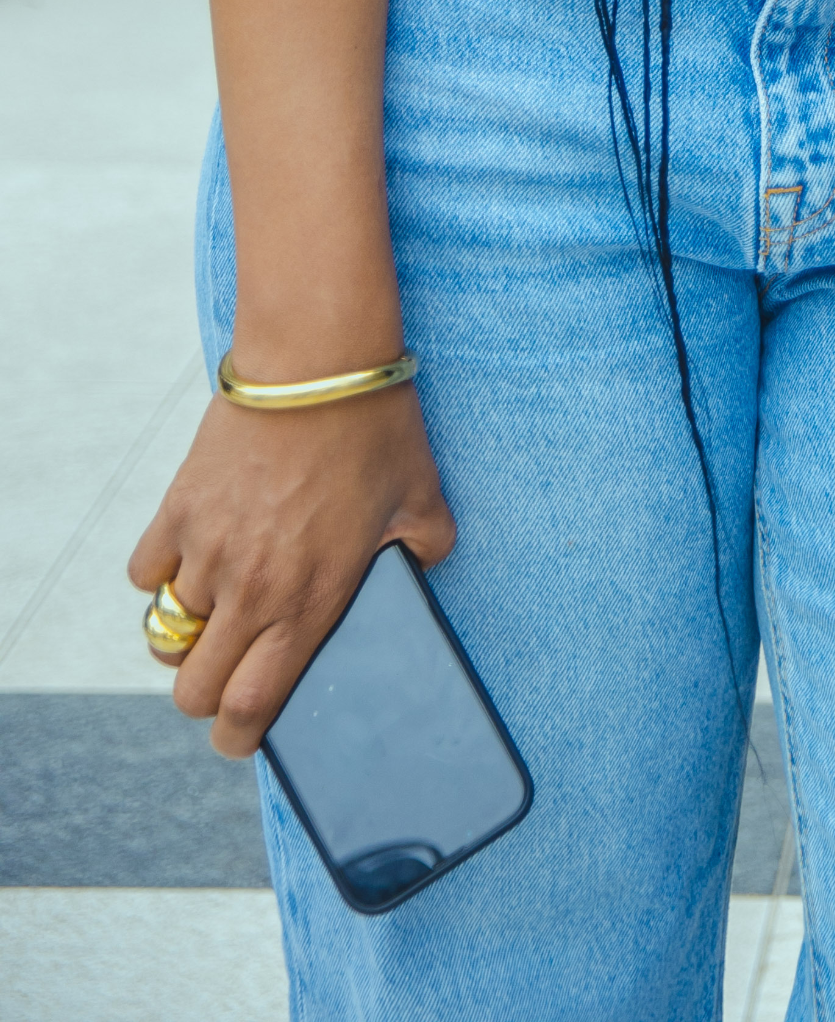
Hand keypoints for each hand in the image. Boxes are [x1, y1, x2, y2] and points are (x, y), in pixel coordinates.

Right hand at [128, 386, 453, 757]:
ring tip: (220, 605)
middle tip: (229, 670)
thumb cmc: (376, 428)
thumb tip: (418, 578)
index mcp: (308, 602)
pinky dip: (162, 576)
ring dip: (190, 630)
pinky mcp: (177, 510)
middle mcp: (250, 590)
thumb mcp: (423, 499)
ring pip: (168, 633)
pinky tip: (194, 556)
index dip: (238, 738)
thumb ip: (424, 553)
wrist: (317, 359)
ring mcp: (206, 551)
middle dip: (207, 695)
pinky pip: (145, 575)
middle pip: (193, 691)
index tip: (242, 735)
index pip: (249, 709)